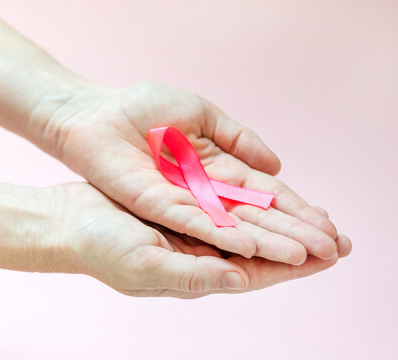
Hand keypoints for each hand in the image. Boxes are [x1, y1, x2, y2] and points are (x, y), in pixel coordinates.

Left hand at [27, 82, 345, 264]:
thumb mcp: (201, 114)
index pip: (264, 194)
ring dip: (266, 242)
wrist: (95, 113)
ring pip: (230, 226)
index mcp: (216, 168)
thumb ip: (239, 138)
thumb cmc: (143, 108)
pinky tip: (249, 247)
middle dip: (291, 232)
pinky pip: (193, 222)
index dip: (296, 209)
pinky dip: (221, 235)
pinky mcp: (156, 204)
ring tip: (302, 258)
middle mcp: (203, 191)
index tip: (327, 226)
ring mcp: (181, 200)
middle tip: (331, 250)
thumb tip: (278, 165)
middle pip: (254, 216)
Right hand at [37, 182, 350, 297]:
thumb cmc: (99, 249)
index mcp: (196, 275)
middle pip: (260, 251)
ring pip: (247, 227)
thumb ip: (192, 275)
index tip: (330, 254)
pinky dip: (250, 200)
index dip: (294, 265)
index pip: (256, 273)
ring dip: (280, 222)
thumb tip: (241, 276)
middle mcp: (200, 254)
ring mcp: (192, 231)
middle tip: (338, 235)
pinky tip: (268, 189)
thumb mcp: (143, 265)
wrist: (68, 222)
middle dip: (298, 244)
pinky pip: (226, 205)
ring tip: (314, 214)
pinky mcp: (183, 207)